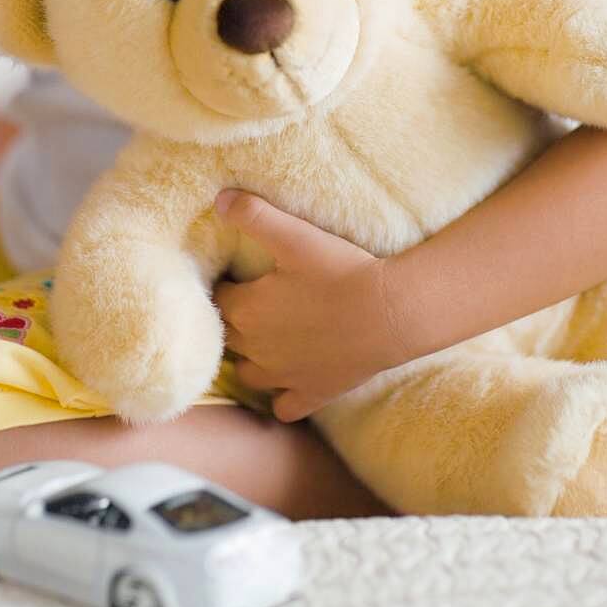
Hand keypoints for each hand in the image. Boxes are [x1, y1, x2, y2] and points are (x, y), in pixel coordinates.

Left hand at [213, 191, 409, 421]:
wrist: (390, 313)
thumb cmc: (341, 271)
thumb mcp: (295, 235)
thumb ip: (254, 214)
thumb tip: (219, 198)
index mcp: (245, 311)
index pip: (217, 298)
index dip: (227, 285)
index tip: (240, 276)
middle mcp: (255, 349)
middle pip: (227, 336)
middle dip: (234, 321)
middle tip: (254, 303)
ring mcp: (283, 377)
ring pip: (247, 373)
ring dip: (251, 358)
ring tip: (268, 339)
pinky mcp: (311, 394)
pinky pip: (283, 408)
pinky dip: (281, 398)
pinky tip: (291, 380)